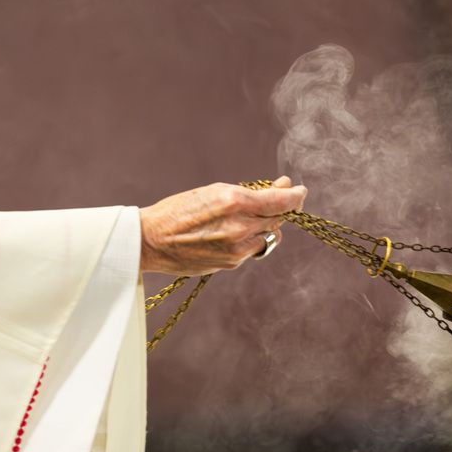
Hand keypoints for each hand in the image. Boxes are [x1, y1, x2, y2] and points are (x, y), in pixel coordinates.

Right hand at [138, 176, 306, 275]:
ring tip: (245, 217)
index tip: (299, 191)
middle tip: (274, 197)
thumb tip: (282, 188)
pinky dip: (250, 239)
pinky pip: (253, 248)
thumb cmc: (180, 210)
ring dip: (264, 225)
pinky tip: (231, 232)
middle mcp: (240, 227)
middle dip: (279, 208)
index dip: (295, 195)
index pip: (281, 201)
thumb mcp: (214, 191)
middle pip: (278, 218)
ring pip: (268, 235)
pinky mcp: (232, 263)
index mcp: (235, 202)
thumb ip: (249, 192)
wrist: (152, 240)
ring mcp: (237, 249)